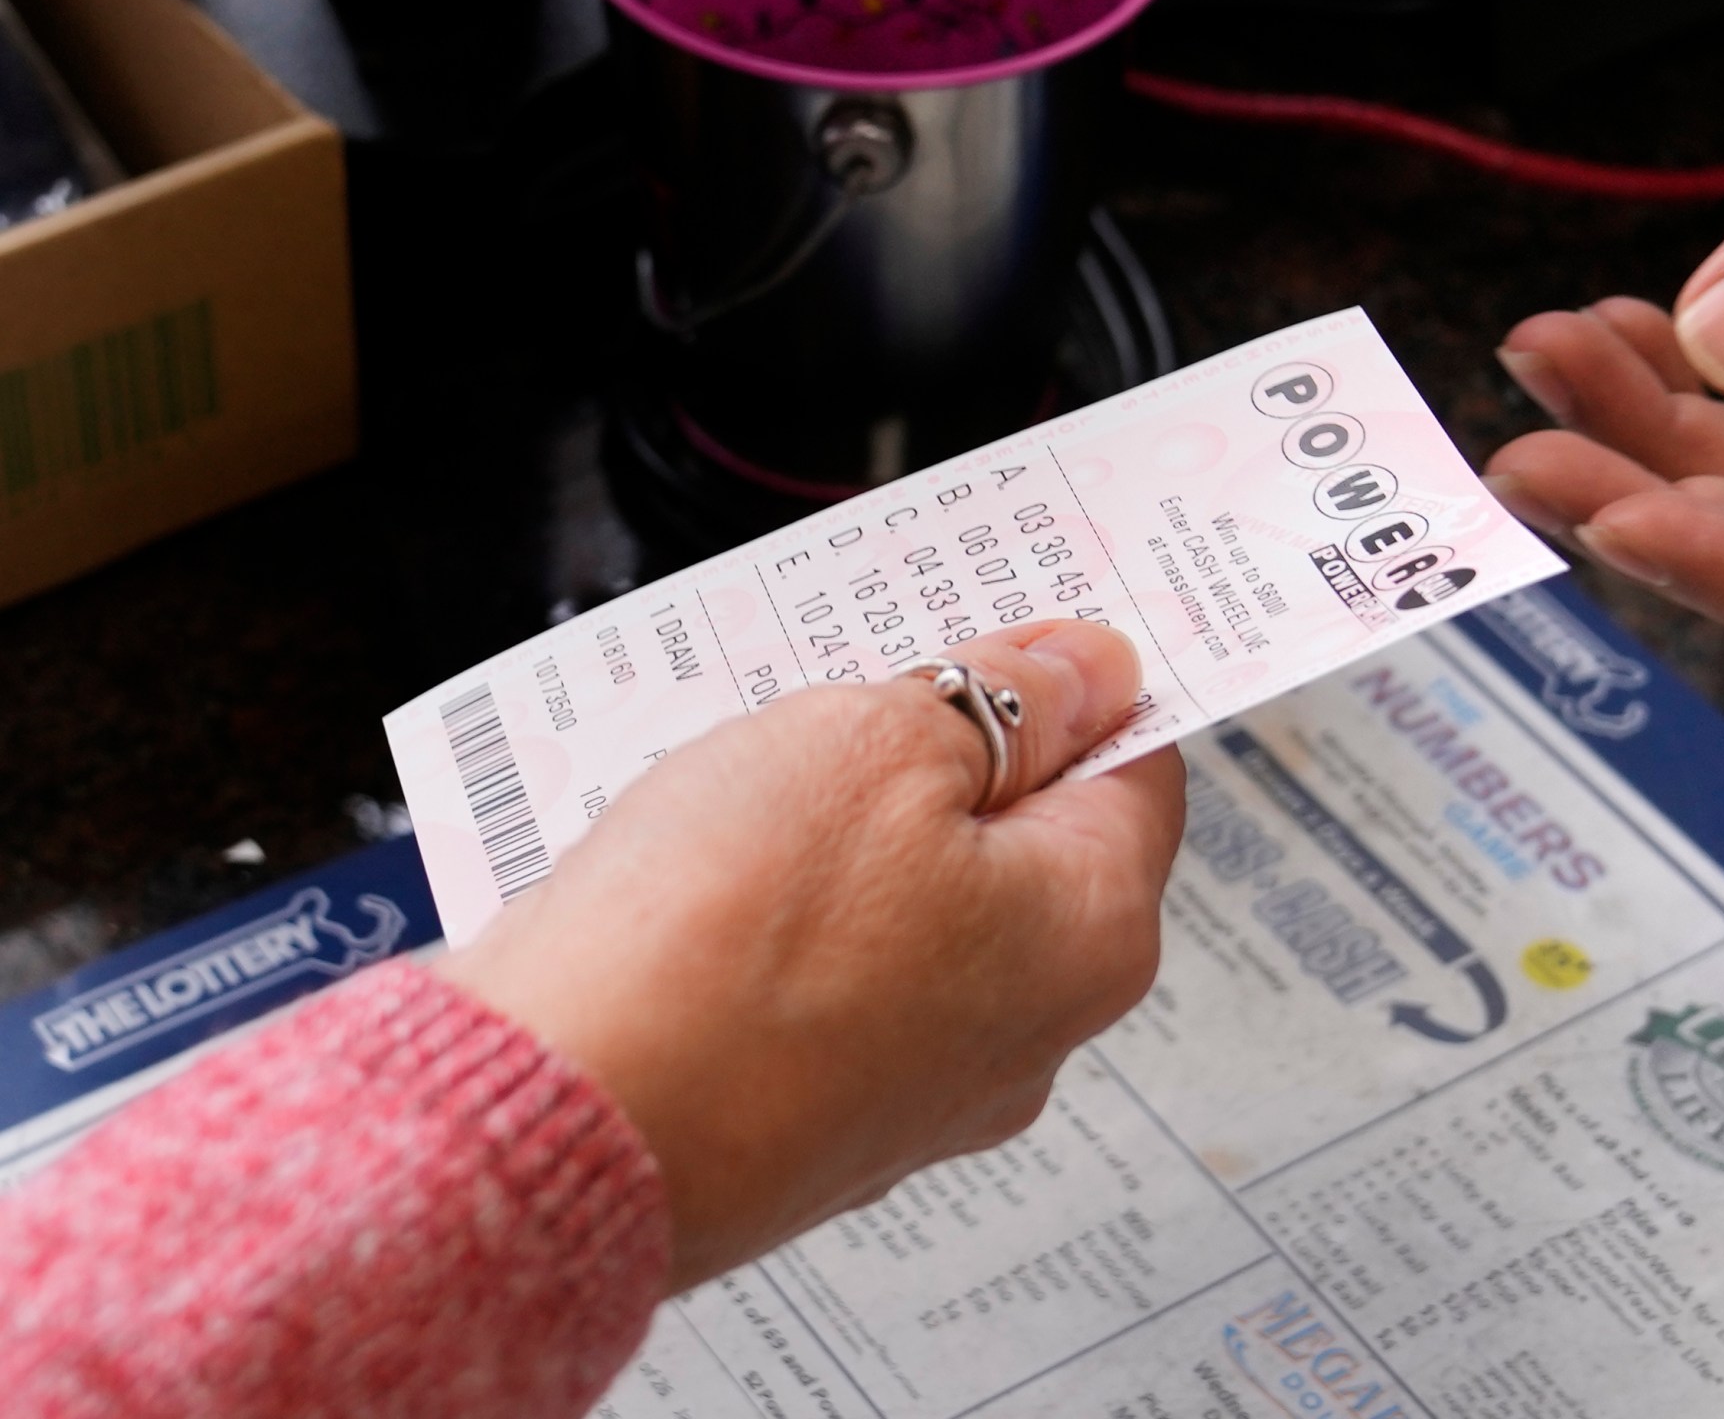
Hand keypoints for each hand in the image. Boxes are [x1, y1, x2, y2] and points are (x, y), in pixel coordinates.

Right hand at [440, 622, 1183, 1289]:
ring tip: (756, 765)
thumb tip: (1088, 672)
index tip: (1006, 628)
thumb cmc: (721, 944)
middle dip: (948, 748)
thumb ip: (1004, 699)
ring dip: (849, 825)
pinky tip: (709, 864)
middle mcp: (1029, 1032)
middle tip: (859, 677)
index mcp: (1093, 934)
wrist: (556, 1124)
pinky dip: (784, 911)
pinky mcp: (811, 1114)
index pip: (1139, 767)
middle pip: (1026, 839)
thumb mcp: (879, 744)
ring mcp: (918, 1088)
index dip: (1072, 680)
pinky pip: (828, 974)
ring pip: (915, 904)